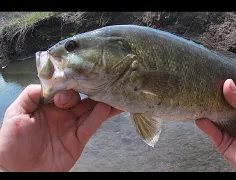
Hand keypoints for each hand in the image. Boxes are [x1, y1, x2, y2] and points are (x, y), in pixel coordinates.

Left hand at [0, 84, 121, 171]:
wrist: (20, 171)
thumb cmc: (13, 143)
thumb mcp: (15, 114)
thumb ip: (29, 96)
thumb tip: (49, 84)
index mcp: (48, 105)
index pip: (64, 90)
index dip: (69, 85)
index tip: (70, 83)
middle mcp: (63, 113)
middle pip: (81, 98)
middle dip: (91, 89)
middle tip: (101, 80)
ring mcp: (72, 126)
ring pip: (90, 110)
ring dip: (102, 101)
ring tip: (113, 91)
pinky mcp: (79, 139)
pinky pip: (91, 125)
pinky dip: (99, 116)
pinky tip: (107, 107)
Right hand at [196, 79, 235, 171]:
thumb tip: (227, 83)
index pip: (231, 97)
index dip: (224, 89)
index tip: (214, 78)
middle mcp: (233, 118)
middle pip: (219, 106)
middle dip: (212, 98)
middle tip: (203, 87)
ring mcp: (226, 129)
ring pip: (213, 118)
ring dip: (206, 110)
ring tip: (198, 99)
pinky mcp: (221, 141)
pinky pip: (211, 131)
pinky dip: (204, 125)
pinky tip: (200, 117)